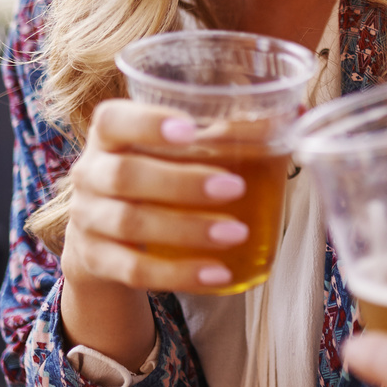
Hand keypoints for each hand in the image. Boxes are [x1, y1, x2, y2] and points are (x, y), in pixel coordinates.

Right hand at [60, 99, 250, 294]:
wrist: (104, 236)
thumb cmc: (155, 176)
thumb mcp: (175, 152)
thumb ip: (226, 133)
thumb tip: (297, 112)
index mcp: (110, 135)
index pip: (113, 120)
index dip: (148, 123)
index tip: (191, 129)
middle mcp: (91, 174)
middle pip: (125, 175)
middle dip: (183, 182)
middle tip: (235, 189)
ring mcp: (88, 220)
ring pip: (132, 224)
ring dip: (188, 229)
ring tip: (237, 233)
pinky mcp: (97, 262)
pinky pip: (135, 271)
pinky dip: (179, 275)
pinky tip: (217, 273)